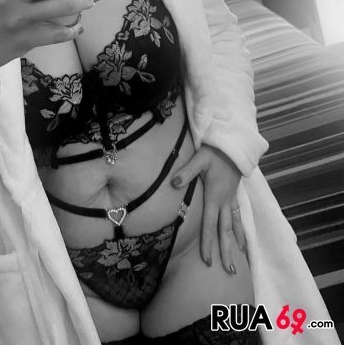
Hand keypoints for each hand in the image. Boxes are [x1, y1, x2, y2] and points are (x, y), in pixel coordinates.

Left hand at [171, 144, 245, 273]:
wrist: (234, 145)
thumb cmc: (215, 152)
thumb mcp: (199, 159)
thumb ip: (186, 172)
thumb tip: (173, 184)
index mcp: (215, 197)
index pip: (210, 225)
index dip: (208, 243)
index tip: (208, 261)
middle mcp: (224, 201)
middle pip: (225, 231)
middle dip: (226, 251)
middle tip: (229, 271)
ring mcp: (231, 198)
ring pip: (234, 224)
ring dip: (236, 242)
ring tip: (241, 258)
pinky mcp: (234, 193)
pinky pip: (238, 215)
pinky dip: (240, 228)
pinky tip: (242, 236)